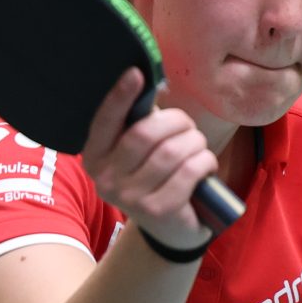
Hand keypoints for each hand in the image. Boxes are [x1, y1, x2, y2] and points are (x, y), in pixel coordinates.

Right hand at [80, 70, 215, 256]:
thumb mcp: (140, 151)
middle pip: (145, 134)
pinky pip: (189, 170)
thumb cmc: (156, 176)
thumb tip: (153, 85)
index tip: (136, 72)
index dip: (120, 96)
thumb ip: (140, 123)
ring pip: (172, 152)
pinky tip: (205, 165)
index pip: (105, 122)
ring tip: (197, 147)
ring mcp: (131, 198)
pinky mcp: (159, 211)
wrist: (169, 229)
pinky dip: (205, 161)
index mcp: (96, 157)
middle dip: (176, 122)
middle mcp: (107, 179)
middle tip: (187, 127)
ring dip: (194, 142)